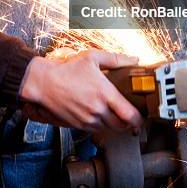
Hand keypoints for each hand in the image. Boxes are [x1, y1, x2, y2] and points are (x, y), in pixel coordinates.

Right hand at [19, 49, 142, 132]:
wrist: (44, 83)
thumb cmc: (67, 69)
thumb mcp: (93, 58)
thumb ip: (116, 59)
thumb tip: (133, 60)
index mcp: (104, 94)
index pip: (129, 115)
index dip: (138, 119)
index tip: (141, 117)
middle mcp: (97, 110)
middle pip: (121, 126)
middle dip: (128, 123)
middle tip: (130, 116)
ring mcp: (88, 119)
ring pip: (108, 129)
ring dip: (114, 123)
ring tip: (114, 113)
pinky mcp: (78, 125)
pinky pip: (95, 129)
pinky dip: (100, 124)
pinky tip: (99, 114)